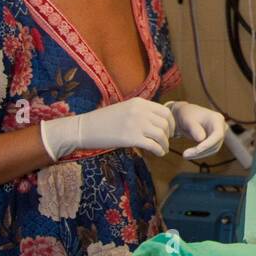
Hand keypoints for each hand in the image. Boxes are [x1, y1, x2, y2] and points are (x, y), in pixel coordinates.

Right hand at [39, 97, 174, 160]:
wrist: (85, 128)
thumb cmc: (103, 120)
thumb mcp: (125, 108)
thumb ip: (141, 112)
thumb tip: (157, 121)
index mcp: (139, 102)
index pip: (165, 111)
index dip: (171, 122)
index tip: (169, 130)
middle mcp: (140, 111)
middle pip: (165, 123)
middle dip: (169, 134)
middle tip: (166, 141)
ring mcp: (136, 124)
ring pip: (161, 135)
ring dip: (165, 144)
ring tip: (163, 149)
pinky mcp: (131, 138)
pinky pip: (154, 145)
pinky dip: (159, 150)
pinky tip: (158, 153)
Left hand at [165, 100, 226, 159]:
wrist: (184, 115)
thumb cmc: (186, 115)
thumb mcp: (188, 120)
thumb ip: (194, 128)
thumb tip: (201, 139)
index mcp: (217, 119)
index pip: (218, 134)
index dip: (209, 143)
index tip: (197, 150)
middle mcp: (221, 127)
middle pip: (216, 143)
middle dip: (201, 151)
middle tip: (185, 155)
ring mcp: (218, 135)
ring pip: (213, 149)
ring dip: (200, 154)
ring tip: (185, 155)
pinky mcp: (213, 141)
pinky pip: (209, 150)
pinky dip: (199, 154)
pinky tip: (189, 154)